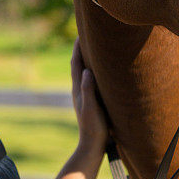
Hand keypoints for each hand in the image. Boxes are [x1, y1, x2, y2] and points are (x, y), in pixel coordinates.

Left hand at [71, 38, 108, 154]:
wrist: (92, 146)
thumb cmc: (94, 128)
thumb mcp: (91, 108)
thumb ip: (88, 90)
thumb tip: (86, 71)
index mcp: (79, 89)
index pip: (76, 63)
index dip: (77, 48)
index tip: (81, 32)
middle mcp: (80, 89)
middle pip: (79, 64)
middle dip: (82, 49)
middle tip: (88, 34)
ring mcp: (85, 95)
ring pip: (84, 71)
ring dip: (88, 58)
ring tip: (95, 47)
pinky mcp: (92, 101)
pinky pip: (91, 79)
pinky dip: (94, 70)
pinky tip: (101, 71)